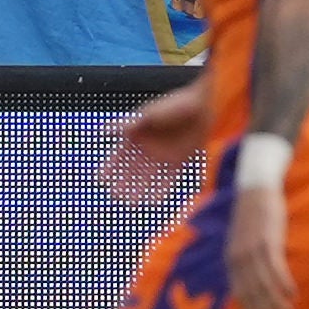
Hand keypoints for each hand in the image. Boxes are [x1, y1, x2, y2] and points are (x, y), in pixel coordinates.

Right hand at [96, 80, 207, 208]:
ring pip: (148, 177)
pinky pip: (168, 179)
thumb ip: (129, 125)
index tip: (100, 180)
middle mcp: (149, 146)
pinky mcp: (180, 160)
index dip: (109, 166)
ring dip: (139, 189)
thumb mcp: (150, 114)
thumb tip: (103, 130)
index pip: (119, 154)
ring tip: (131, 204)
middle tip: (115, 195)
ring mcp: (164, 154)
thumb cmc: (176, 105)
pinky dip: (161, 190)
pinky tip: (154, 202)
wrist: (207, 105)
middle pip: (132, 169)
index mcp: (137, 133)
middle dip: (123, 182)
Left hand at [224, 162, 294, 308]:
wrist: (255, 188)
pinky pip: (275, 268)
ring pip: (264, 284)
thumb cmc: (252, 217)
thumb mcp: (242, 242)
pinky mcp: (267, 240)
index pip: (240, 296)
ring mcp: (252, 250)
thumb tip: (255, 284)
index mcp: (231, 262)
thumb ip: (245, 262)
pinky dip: (283, 283)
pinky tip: (293, 294)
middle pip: (252, 294)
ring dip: (277, 303)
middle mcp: (238, 259)